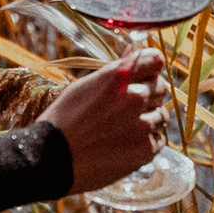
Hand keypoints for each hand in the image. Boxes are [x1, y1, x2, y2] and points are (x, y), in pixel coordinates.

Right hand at [39, 50, 166, 194]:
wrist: (52, 159)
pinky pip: (159, 140)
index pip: (155, 60)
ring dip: (148, 119)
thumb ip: (115, 71)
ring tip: (123, 129)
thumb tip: (135, 53)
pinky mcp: (145, 149)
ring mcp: (142, 124)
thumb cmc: (63, 120)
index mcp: (118, 76)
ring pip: (161, 115)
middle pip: (161, 88)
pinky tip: (125, 144)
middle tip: (128, 107)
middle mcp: (135, 97)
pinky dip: (147, 142)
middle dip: (149, 94)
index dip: (151, 66)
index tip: (146, 73)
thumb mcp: (84, 87)